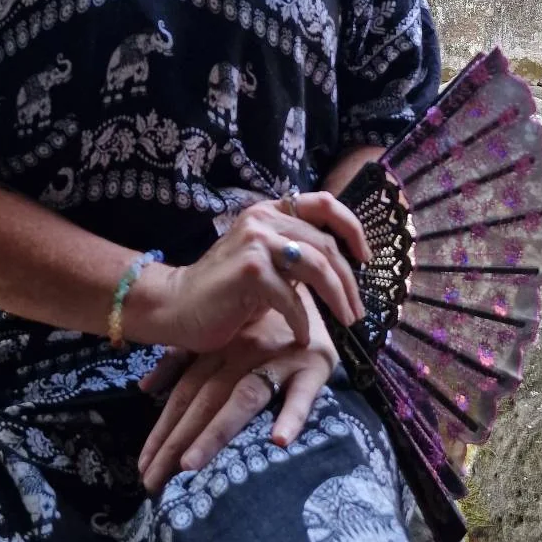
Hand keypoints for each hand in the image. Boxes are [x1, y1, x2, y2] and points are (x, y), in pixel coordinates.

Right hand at [128, 191, 368, 354]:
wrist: (176, 305)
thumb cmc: (225, 290)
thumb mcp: (266, 263)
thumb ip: (295, 255)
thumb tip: (340, 267)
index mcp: (270, 211)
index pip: (324, 204)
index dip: (352, 228)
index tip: (365, 257)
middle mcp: (263, 219)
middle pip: (326, 243)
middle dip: (349, 280)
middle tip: (357, 310)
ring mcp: (256, 242)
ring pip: (316, 266)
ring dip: (337, 298)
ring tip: (345, 321)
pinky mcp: (250, 271)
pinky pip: (292, 297)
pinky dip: (303, 321)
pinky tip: (302, 337)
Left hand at [137, 297, 338, 492]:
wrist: (312, 288)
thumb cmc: (265, 321)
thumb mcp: (222, 335)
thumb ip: (182, 359)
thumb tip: (144, 387)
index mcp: (219, 348)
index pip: (186, 393)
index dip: (163, 428)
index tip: (143, 466)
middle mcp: (244, 352)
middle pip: (206, 400)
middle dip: (177, 441)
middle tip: (153, 481)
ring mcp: (279, 359)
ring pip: (244, 397)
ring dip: (216, 430)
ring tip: (190, 465)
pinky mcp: (314, 365)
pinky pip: (303, 393)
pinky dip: (292, 414)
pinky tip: (279, 440)